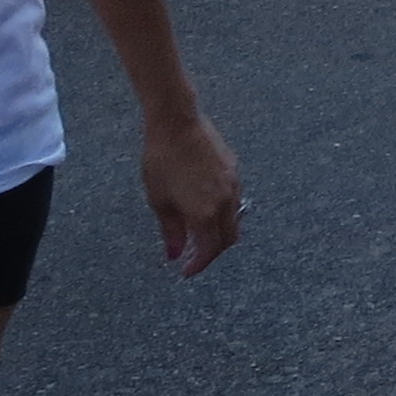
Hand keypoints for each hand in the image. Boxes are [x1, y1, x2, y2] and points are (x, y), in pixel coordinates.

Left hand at [139, 111, 245, 276]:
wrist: (177, 123)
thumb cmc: (162, 161)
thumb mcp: (159, 201)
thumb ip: (171, 231)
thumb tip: (174, 254)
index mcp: (205, 213)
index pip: (209, 250)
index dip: (198, 265)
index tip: (187, 271)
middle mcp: (226, 202)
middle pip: (229, 239)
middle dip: (213, 252)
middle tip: (195, 255)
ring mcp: (233, 185)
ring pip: (235, 219)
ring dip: (220, 232)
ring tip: (198, 232)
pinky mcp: (234, 170)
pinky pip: (234, 199)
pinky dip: (223, 212)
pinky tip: (204, 206)